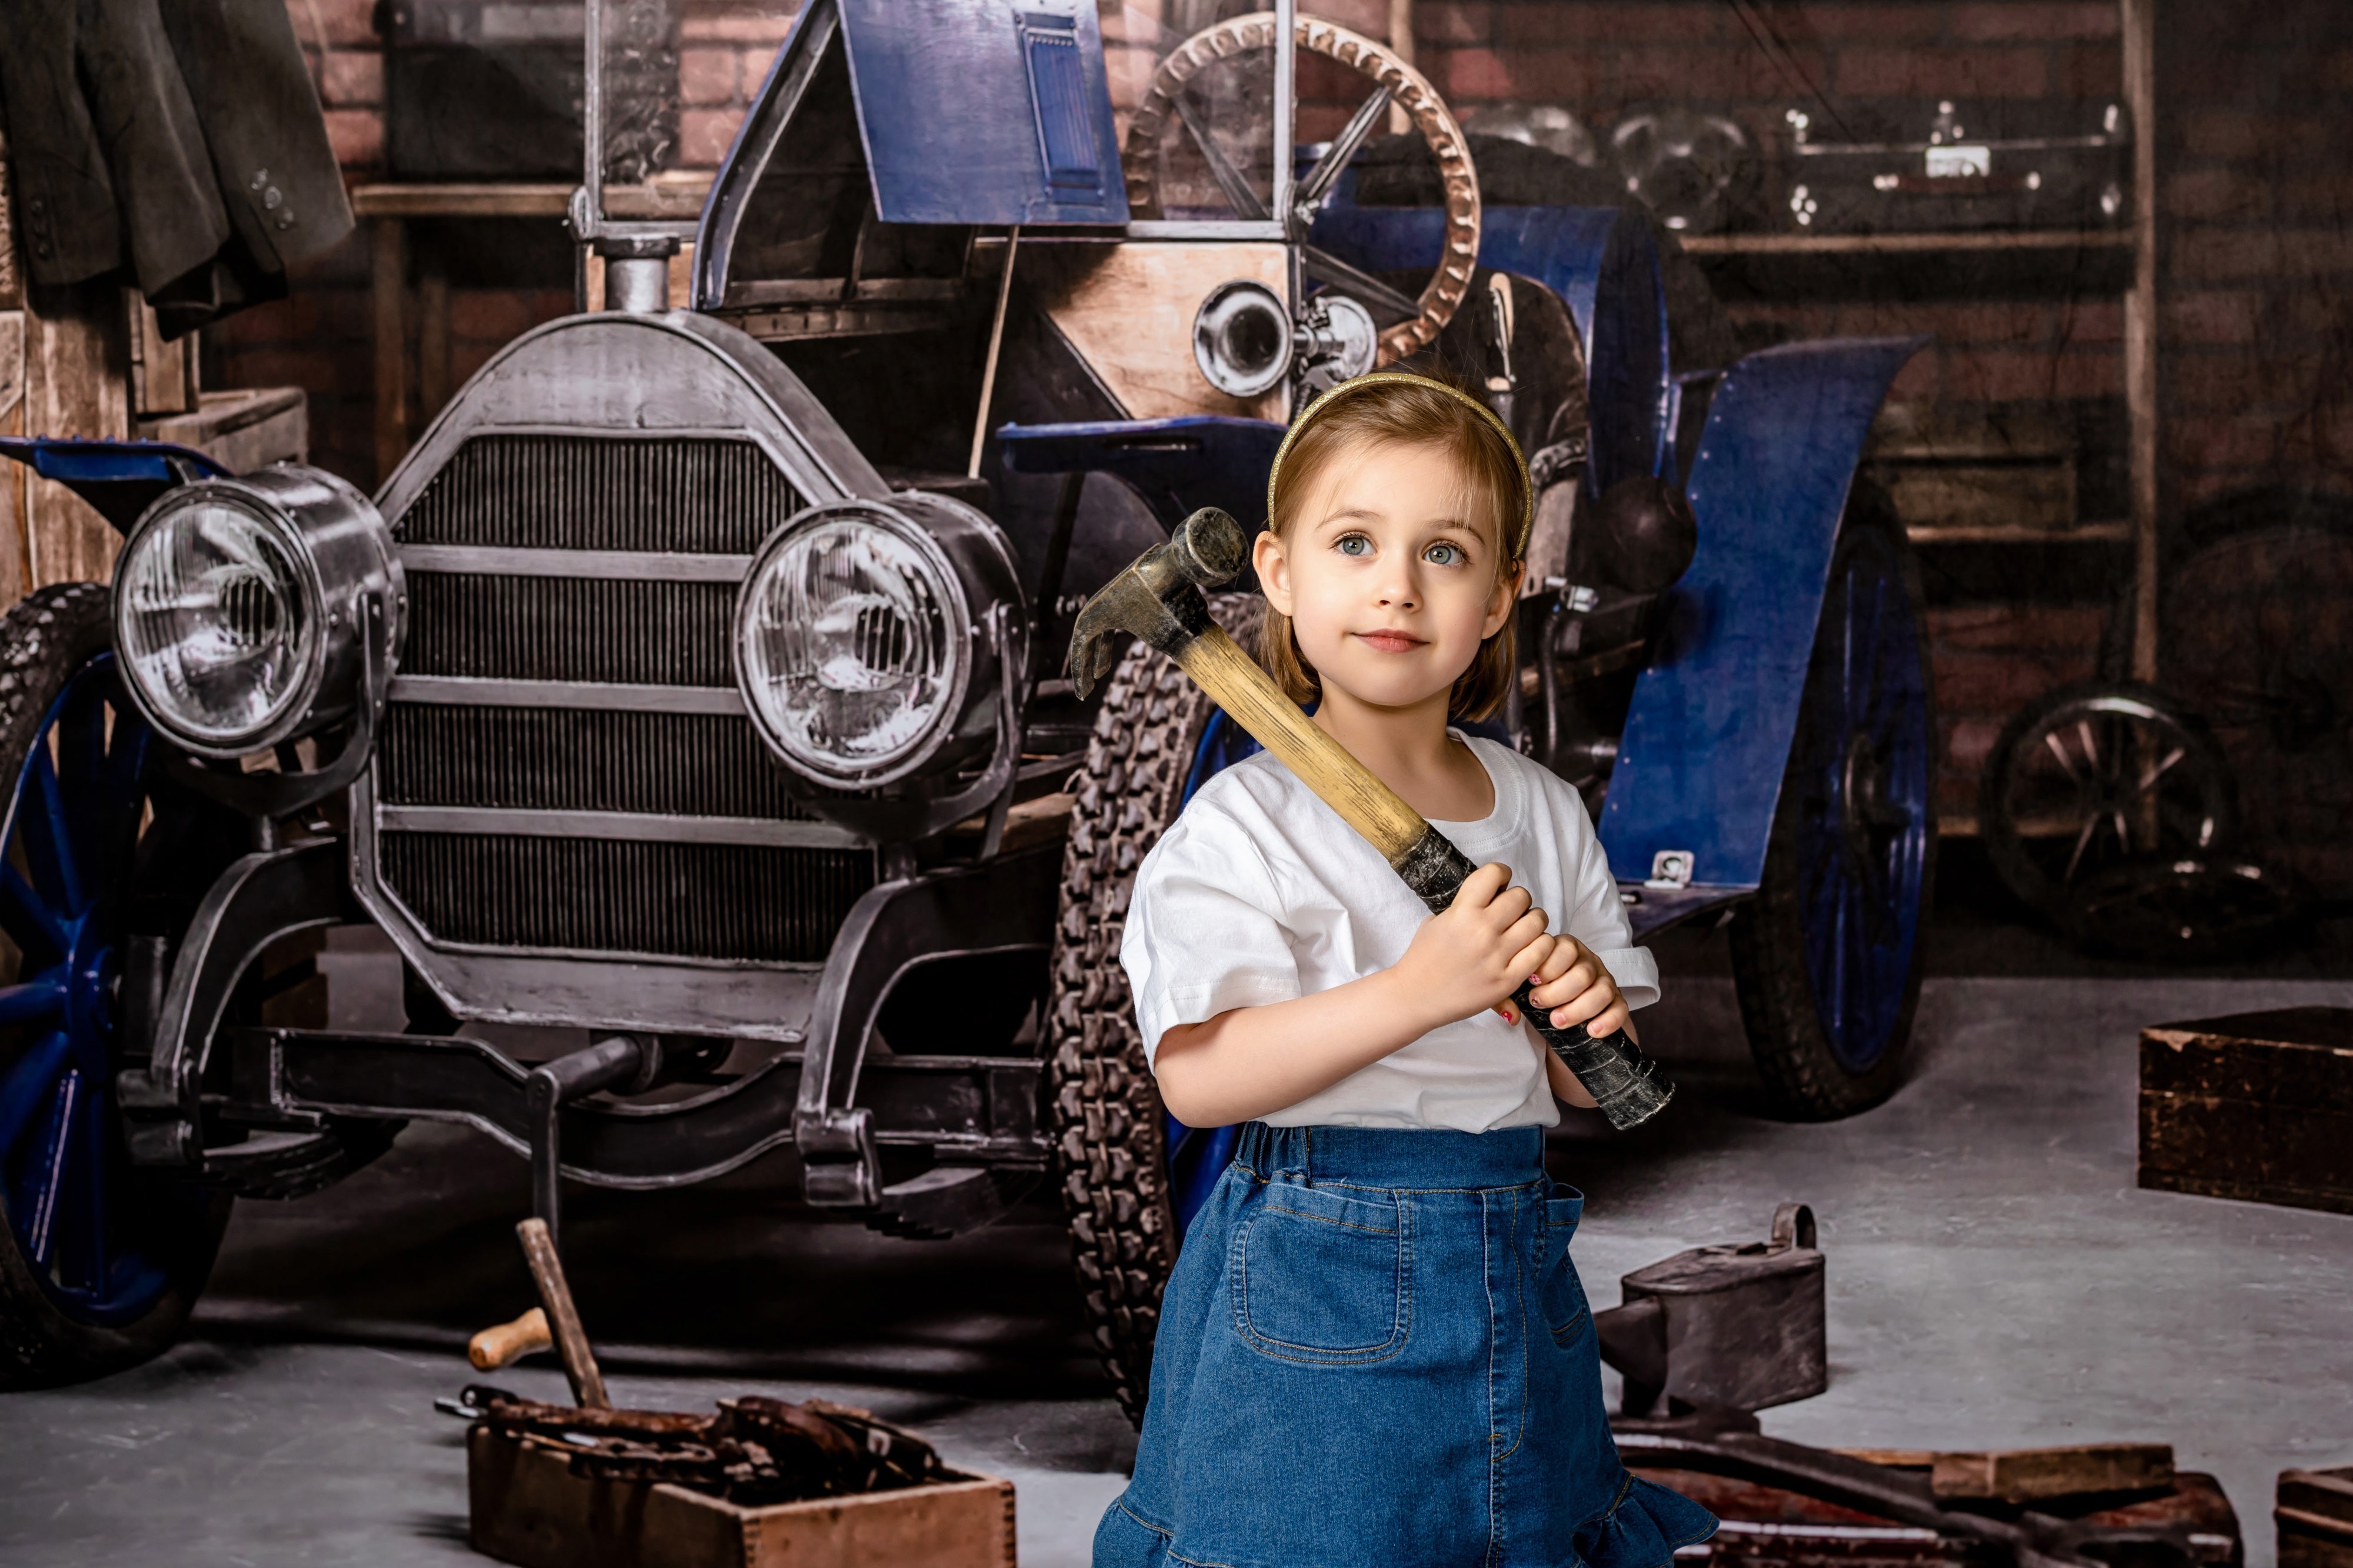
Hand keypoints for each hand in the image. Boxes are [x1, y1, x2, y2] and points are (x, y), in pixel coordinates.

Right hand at [1390, 862, 1553, 1031]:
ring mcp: (1497, 955)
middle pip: (1521, 896)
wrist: (1414, 997)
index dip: (1501, 874)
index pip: (1495, 873)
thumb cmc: (1422, 959)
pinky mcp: (1507, 979)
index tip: (1499, 884)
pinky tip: (1529, 950)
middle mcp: (1482, 930)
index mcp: (1462, 911)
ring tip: (1523, 931)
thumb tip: (1490, 898)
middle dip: (1518, 900)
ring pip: (1537, 921)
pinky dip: (1540, 946)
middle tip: (1511, 912)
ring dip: (1532, 922)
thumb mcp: (1435, 922)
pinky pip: (1541, 951)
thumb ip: (1463, 908)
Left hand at [1523, 933, 1629, 1042]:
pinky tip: (1591, 1031)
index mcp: (1565, 951)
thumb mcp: (1522, 991)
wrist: (1561, 1019)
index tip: (1531, 982)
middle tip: (1538, 1004)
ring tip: (1557, 1022)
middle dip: (1558, 991)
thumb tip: (1512, 1015)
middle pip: (1582, 972)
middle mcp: (1588, 963)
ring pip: (1602, 990)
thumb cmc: (1539, 999)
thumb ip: (1511, 996)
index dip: (1549, 965)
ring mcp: (1605, 981)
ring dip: (1578, 1008)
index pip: (1564, 948)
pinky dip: (1607, 1020)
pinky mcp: (1617, 1002)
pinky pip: (1620, 1008)